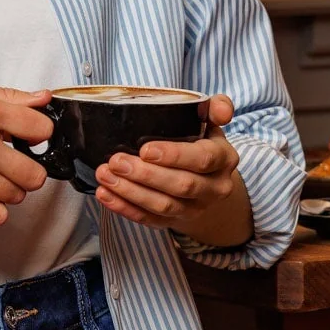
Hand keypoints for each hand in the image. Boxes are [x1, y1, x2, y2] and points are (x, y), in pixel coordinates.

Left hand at [93, 94, 249, 239]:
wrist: (206, 177)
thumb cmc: (200, 141)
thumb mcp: (210, 121)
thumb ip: (216, 108)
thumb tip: (223, 111)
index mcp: (224, 159)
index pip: (202, 159)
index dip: (174, 156)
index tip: (144, 149)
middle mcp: (214, 188)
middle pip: (181, 186)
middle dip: (145, 175)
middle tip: (116, 161)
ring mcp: (195, 208)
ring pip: (163, 206)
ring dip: (130, 192)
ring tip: (105, 175)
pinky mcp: (175, 221)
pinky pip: (149, 220)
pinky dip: (124, 208)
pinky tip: (105, 194)